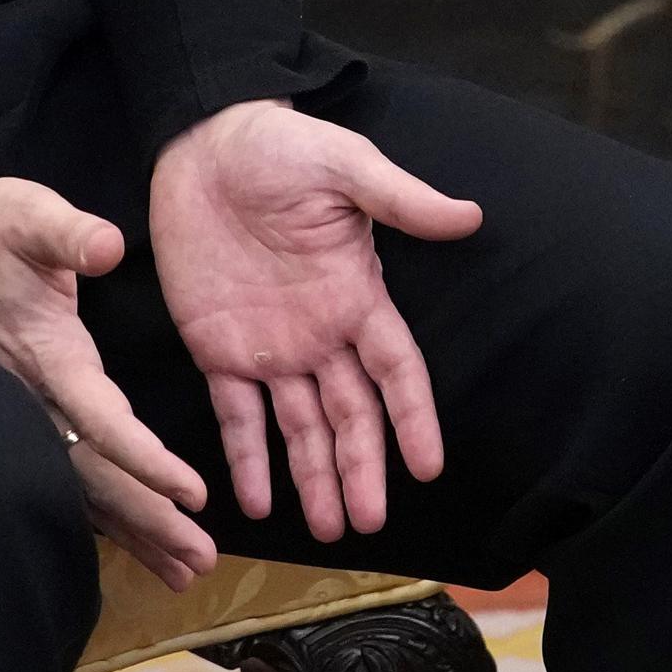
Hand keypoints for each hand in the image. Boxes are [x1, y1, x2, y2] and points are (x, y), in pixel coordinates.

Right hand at [0, 163, 218, 587]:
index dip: (146, 461)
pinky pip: (67, 478)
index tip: (192, 494)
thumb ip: (69, 234)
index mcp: (50, 357)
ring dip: (133, 530)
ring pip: (83, 488)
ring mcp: (25, 414)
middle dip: (149, 521)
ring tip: (183, 572)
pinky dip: (104, 515)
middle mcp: (37, 399)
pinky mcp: (24, 415)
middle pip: (98, 476)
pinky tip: (131, 543)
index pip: (103, 421)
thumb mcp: (30, 215)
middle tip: (202, 562)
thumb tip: (107, 245)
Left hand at [149, 102, 484, 545]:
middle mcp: (320, 333)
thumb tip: (469, 216)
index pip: (396, 371)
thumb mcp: (346, 166)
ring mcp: (269, 347)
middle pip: (351, 415)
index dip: (413, 419)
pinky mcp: (216, 347)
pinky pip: (235, 414)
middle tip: (371, 524)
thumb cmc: (281, 147)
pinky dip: (246, 458)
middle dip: (362, 469)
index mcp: (356, 295)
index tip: (429, 467)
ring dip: (314, 477)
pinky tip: (255, 501)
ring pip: (299, 428)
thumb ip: (401, 200)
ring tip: (326, 531)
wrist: (202, 140)